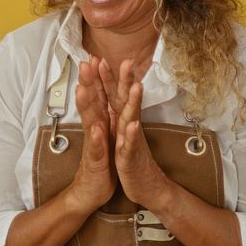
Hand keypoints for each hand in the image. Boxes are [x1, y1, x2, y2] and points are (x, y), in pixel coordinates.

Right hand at [65, 58, 116, 213]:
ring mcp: (93, 146)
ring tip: (83, 89)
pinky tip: (97, 130)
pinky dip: (97, 140)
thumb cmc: (100, 164)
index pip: (97, 97)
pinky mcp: (96, 163)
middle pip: (90, 104)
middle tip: (84, 63)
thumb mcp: (103, 138)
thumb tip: (100, 99)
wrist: (90, 193)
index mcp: (99, 124)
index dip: (95, 77)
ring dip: (86, 105)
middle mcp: (94, 132)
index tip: (94, 57)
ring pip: (90, 123)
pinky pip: (97, 150)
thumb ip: (101, 118)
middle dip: (88, 83)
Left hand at [99, 60, 170, 208]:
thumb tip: (114, 96)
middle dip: (122, 81)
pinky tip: (132, 126)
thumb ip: (118, 114)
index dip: (106, 78)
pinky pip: (130, 147)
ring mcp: (130, 142)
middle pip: (124, 101)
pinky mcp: (130, 159)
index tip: (98, 58)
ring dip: (133, 103)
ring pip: (131, 119)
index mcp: (121, 122)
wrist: (146, 187)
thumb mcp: (120, 134)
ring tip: (135, 87)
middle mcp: (127, 128)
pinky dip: (131, 137)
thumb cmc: (131, 159)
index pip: (113, 96)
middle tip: (124, 61)